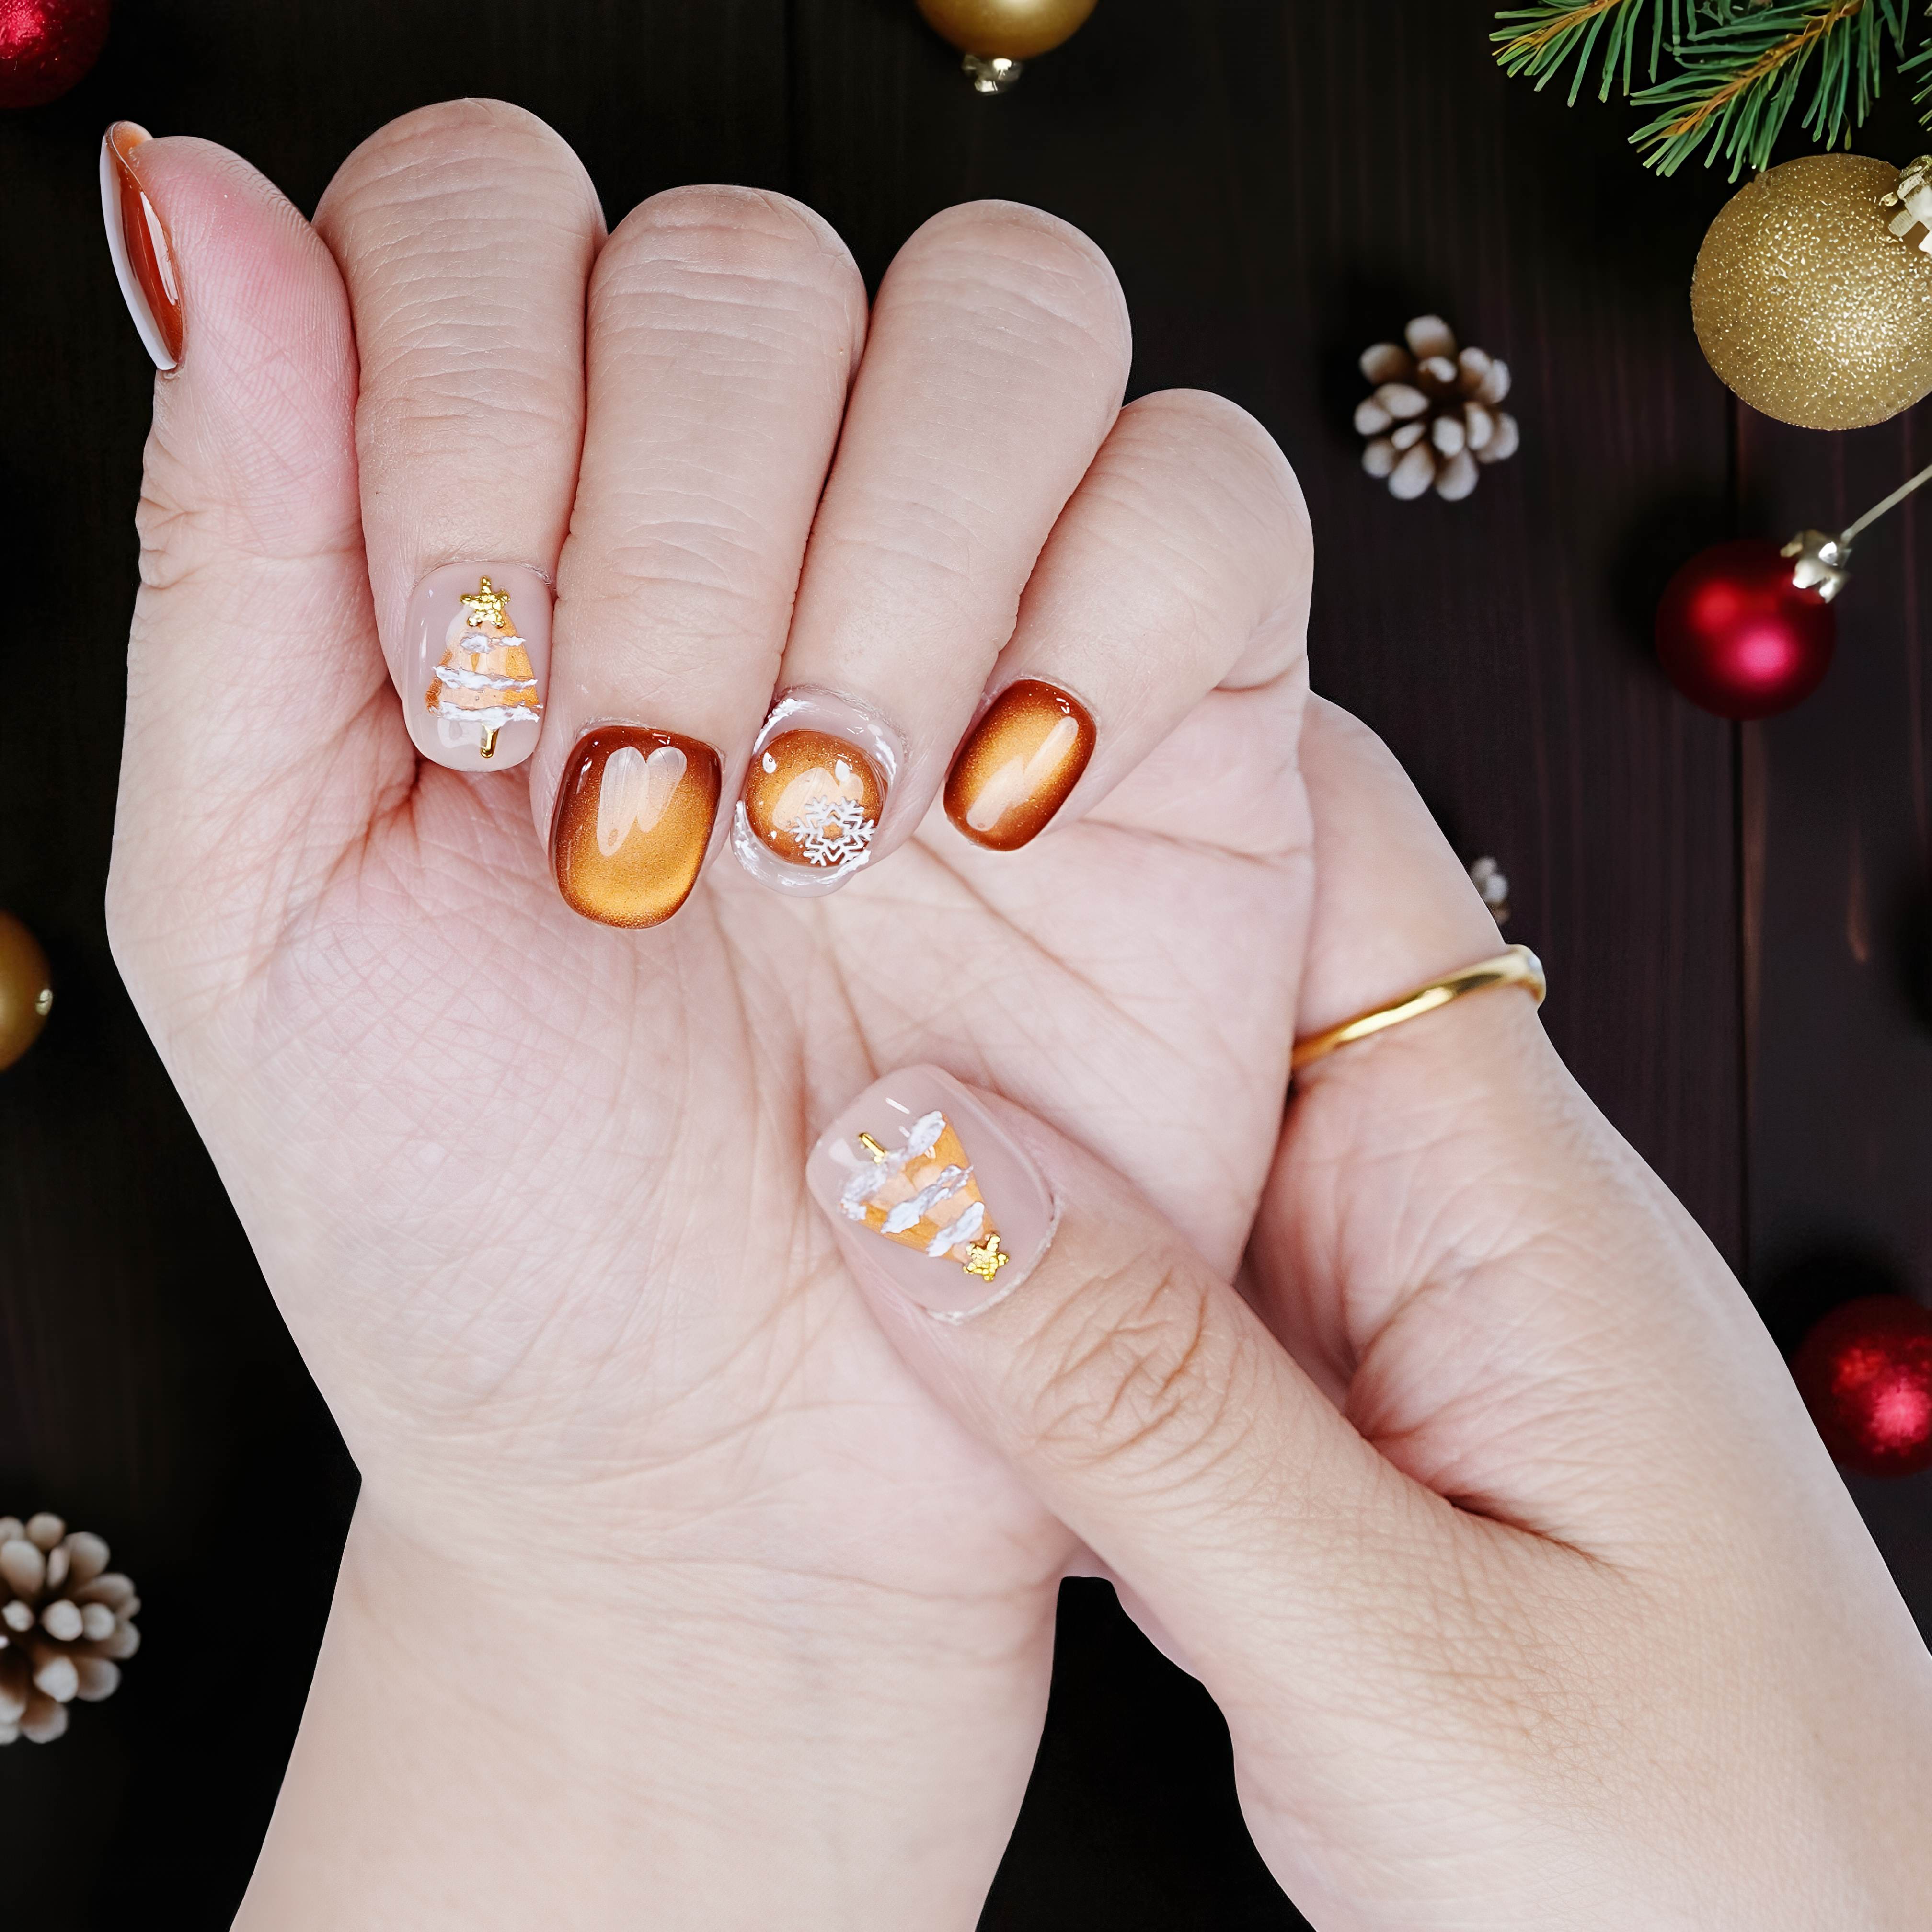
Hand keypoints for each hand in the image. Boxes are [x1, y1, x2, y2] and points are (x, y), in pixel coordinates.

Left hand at [101, 104, 1312, 1924]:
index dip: (465, 387)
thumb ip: (233, 538)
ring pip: (1007, 314)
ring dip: (894, 549)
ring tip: (827, 823)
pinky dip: (1107, 609)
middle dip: (675, 524)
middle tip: (642, 809)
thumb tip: (199, 198)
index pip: (497, 218)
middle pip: (753, 260)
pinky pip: (1206, 490)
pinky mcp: (1186, 712)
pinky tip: (1006, 805)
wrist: (726, 1461)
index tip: (466, 685)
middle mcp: (758, 526)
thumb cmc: (480, 1208)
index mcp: (519, 527)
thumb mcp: (261, 891)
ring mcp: (986, 599)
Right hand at [843, 697, 1931, 1929]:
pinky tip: (882, 1267)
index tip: (923, 695)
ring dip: (984, 1094)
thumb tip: (901, 1156)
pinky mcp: (1314, 1407)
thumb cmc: (1706, 1881)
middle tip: (769, 872)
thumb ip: (1155, 1416)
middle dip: (1002, 909)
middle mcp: (1427, 1199)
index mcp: (1499, 1182)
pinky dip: (1011, 1255)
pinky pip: (1137, 1271)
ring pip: (1145, 1118)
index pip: (1332, 833)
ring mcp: (1367, 1301)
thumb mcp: (1415, 1665)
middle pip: (1205, 952)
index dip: (1138, 722)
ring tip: (771, 1042)